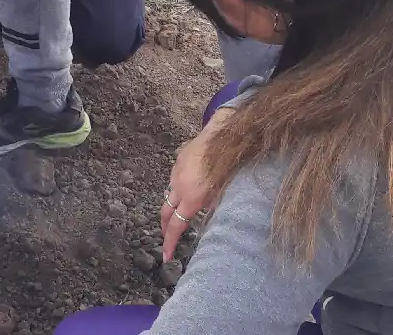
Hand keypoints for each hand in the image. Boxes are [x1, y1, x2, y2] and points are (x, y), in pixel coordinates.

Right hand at [161, 107, 234, 260]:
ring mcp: (176, 173)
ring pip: (168, 196)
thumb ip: (214, 209)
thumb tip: (210, 220)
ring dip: (171, 209)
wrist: (221, 135)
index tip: (166, 257)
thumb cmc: (227, 166)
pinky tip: (187, 190)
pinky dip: (177, 191)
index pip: (176, 226)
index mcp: (192, 198)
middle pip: (165, 213)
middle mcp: (179, 187)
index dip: (170, 243)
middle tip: (167, 241)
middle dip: (165, 229)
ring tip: (178, 217)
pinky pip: (173, 181)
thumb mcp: (224, 193)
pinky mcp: (177, 162)